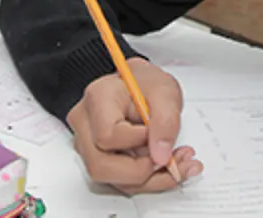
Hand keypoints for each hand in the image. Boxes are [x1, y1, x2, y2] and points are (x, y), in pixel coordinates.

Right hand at [67, 58, 201, 194]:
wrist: (139, 85)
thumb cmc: (145, 83)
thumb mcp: (164, 91)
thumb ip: (166, 121)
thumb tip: (161, 156)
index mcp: (97, 99)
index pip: (107, 136)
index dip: (137, 142)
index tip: (157, 134)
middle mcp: (86, 124)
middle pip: (101, 166)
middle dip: (142, 171)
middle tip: (171, 160)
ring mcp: (88, 144)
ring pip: (112, 179)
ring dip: (150, 179)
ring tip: (177, 163)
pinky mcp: (100, 158)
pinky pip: (121, 180)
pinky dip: (148, 179)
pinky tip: (168, 166)